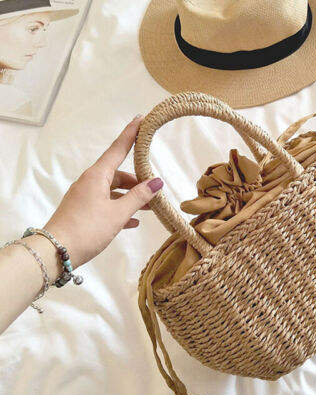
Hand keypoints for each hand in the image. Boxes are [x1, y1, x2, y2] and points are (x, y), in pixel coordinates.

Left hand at [43, 115, 162, 268]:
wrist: (57, 251)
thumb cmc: (88, 228)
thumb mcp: (117, 213)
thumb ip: (139, 197)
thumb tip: (157, 182)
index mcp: (97, 176)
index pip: (117, 149)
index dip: (131, 135)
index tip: (141, 119)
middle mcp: (90, 182)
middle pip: (118, 174)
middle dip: (138, 180)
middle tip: (156, 189)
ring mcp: (86, 197)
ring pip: (114, 191)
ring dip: (131, 197)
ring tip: (150, 207)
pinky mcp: (84, 211)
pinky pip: (107, 204)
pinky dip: (120, 209)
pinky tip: (133, 222)